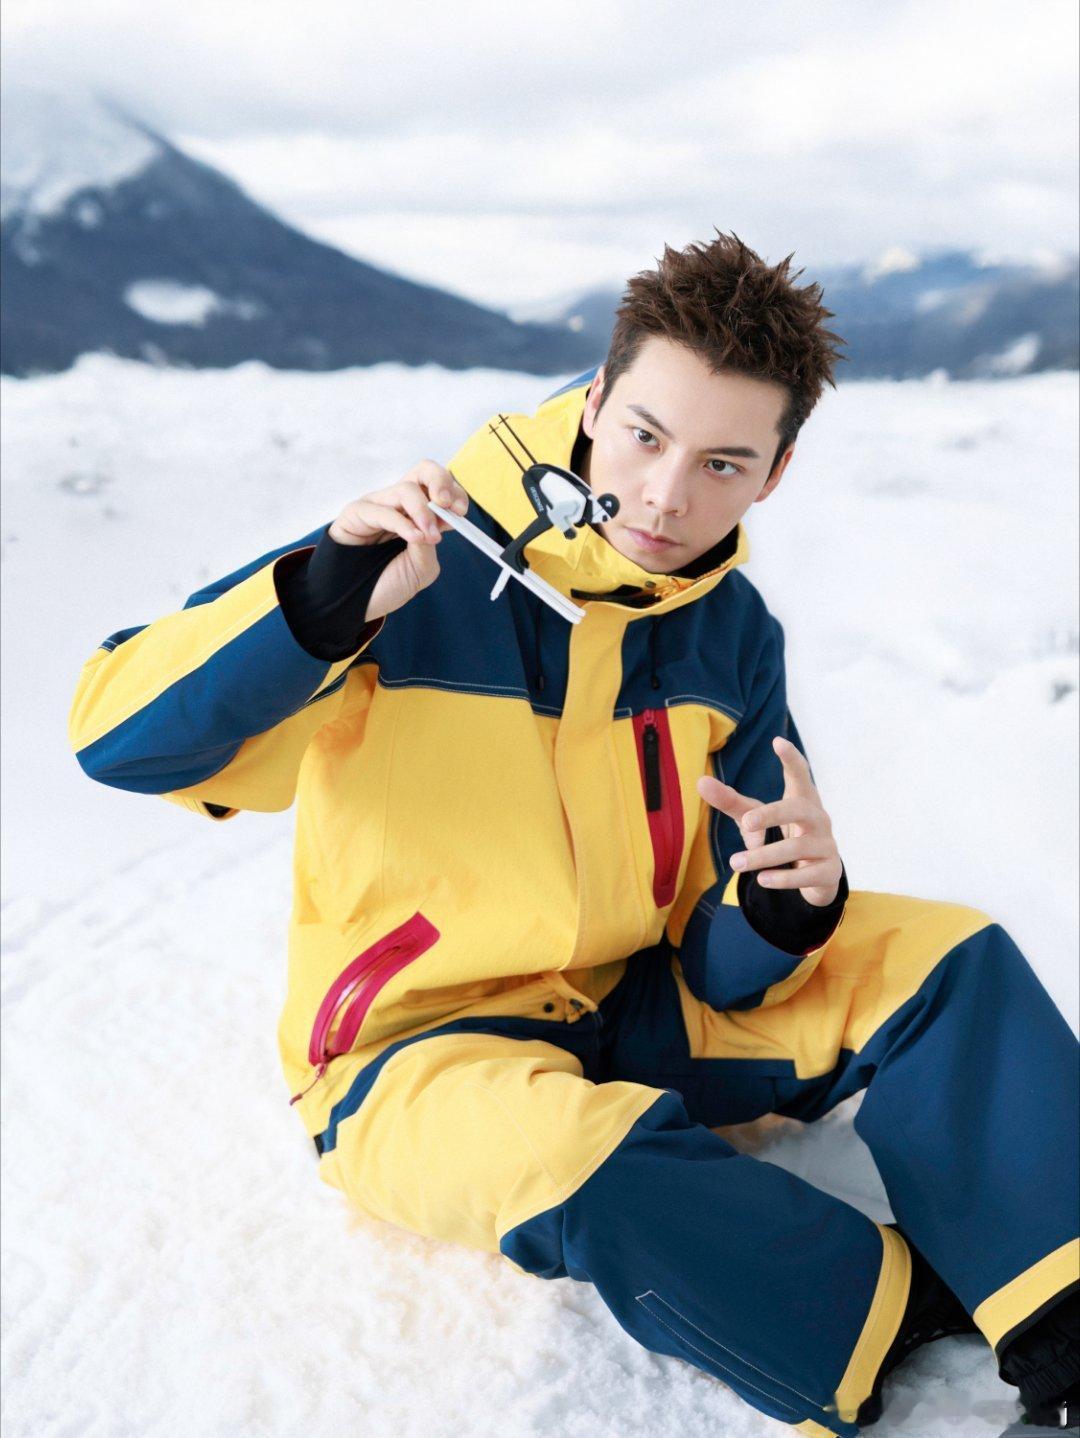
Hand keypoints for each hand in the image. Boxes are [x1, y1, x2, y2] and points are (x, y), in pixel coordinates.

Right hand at [329, 461, 469, 621]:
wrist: (357, 603)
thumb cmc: (388, 584)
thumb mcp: (422, 567)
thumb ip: (431, 542)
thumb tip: (436, 521)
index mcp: (418, 514)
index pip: (439, 487)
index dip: (454, 493)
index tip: (461, 511)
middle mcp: (399, 504)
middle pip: (423, 471)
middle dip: (440, 481)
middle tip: (447, 504)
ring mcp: (378, 505)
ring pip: (406, 488)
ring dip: (423, 510)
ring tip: (429, 535)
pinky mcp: (357, 512)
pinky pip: (382, 510)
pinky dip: (403, 523)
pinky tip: (414, 538)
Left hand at [695, 736, 842, 906]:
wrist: (817, 874)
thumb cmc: (782, 834)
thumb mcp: (755, 818)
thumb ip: (731, 801)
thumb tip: (700, 782)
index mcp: (802, 799)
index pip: (800, 775)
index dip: (791, 759)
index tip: (778, 742)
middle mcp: (818, 818)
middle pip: (798, 809)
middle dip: (772, 814)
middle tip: (746, 823)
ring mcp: (826, 845)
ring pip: (798, 847)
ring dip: (765, 855)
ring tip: (736, 863)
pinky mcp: (828, 871)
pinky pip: (807, 875)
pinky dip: (783, 879)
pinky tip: (761, 880)